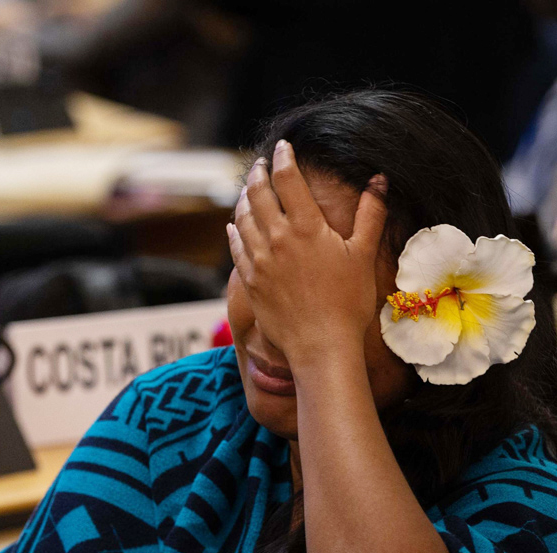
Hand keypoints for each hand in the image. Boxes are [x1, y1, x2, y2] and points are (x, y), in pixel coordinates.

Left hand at [227, 140, 386, 365]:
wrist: (321, 345)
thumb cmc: (348, 302)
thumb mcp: (363, 254)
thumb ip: (371, 213)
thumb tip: (378, 179)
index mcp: (307, 227)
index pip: (288, 180)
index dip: (283, 158)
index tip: (282, 147)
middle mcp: (277, 238)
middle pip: (258, 194)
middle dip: (257, 174)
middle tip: (258, 164)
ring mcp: (259, 260)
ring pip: (242, 218)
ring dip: (242, 199)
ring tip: (246, 189)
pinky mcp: (249, 280)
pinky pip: (235, 248)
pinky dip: (233, 231)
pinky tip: (233, 225)